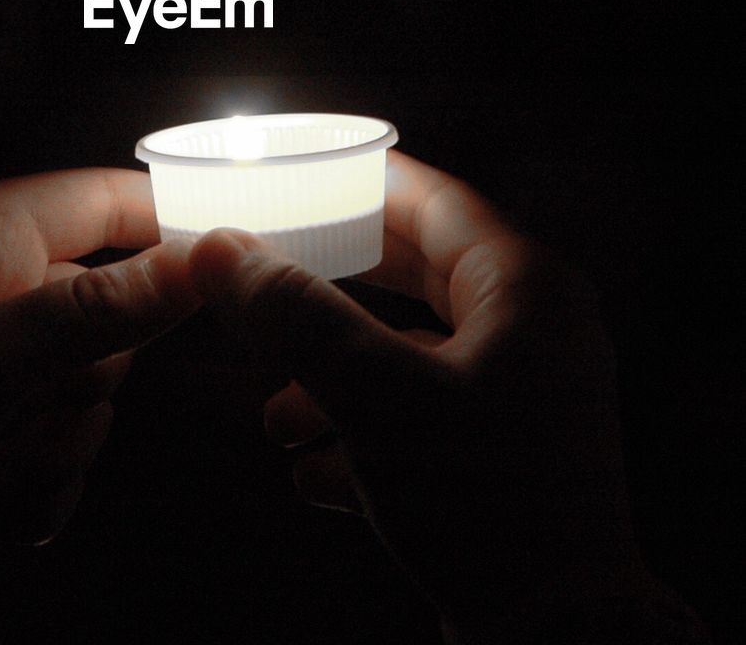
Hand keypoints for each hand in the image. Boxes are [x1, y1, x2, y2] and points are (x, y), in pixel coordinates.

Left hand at [0, 168, 196, 638]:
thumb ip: (105, 311)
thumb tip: (205, 259)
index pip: (109, 200)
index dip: (175, 226)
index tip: (237, 269)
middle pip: (111, 317)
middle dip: (84, 383)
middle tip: (35, 406)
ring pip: (86, 395)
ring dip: (51, 445)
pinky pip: (54, 448)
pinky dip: (28, 486)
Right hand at [188, 151, 705, 642]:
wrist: (555, 643)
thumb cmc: (485, 503)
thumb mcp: (377, 397)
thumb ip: (295, 316)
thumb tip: (217, 248)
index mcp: (523, 288)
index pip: (431, 200)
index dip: (357, 183)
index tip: (296, 176)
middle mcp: (531, 331)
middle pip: (414, 276)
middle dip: (332, 288)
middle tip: (268, 273)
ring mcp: (522, 398)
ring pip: (410, 356)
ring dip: (336, 376)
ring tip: (275, 412)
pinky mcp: (506, 459)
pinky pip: (423, 421)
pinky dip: (365, 435)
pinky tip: (312, 473)